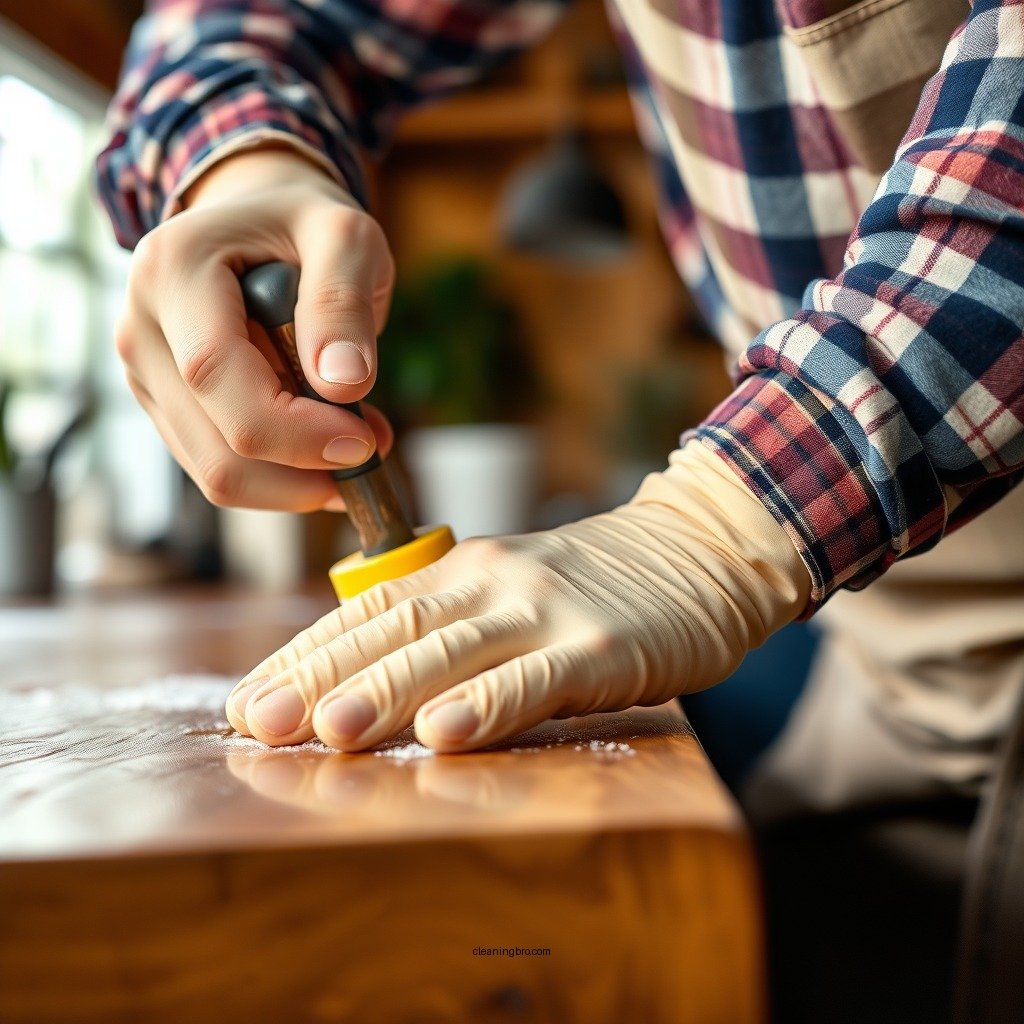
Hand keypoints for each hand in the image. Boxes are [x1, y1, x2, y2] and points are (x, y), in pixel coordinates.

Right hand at [115, 147, 394, 510]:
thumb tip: (344, 384)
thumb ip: (343, 302)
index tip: (363, 441)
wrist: (261, 222)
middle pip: (216, 447)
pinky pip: (224, 469)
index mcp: (171, 270)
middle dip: (304, 467)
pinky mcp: (168, 409)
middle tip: (374, 445)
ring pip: (219, 473)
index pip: (217, 376)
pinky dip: (284, 475)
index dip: (293, 429)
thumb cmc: (305, 225)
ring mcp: (146, 376)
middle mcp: (141, 328)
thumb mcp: (345, 236)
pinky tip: (325, 437)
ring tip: (359, 434)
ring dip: (299, 478)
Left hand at [225, 444, 809, 751]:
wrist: (695, 552)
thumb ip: (447, 628)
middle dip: (320, 676)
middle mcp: (492, 582)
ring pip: (453, 651)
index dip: (304, 656)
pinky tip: (446, 733)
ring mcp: (547, 610)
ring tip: (330, 731)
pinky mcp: (601, 645)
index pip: (367, 611)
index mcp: (462, 572)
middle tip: (260, 723)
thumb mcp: (509, 592)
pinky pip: (537, 678)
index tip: (247, 701)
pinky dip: (489, 705)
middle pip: (394, 630)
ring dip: (388, 691)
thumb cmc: (592, 586)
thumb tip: (361, 683)